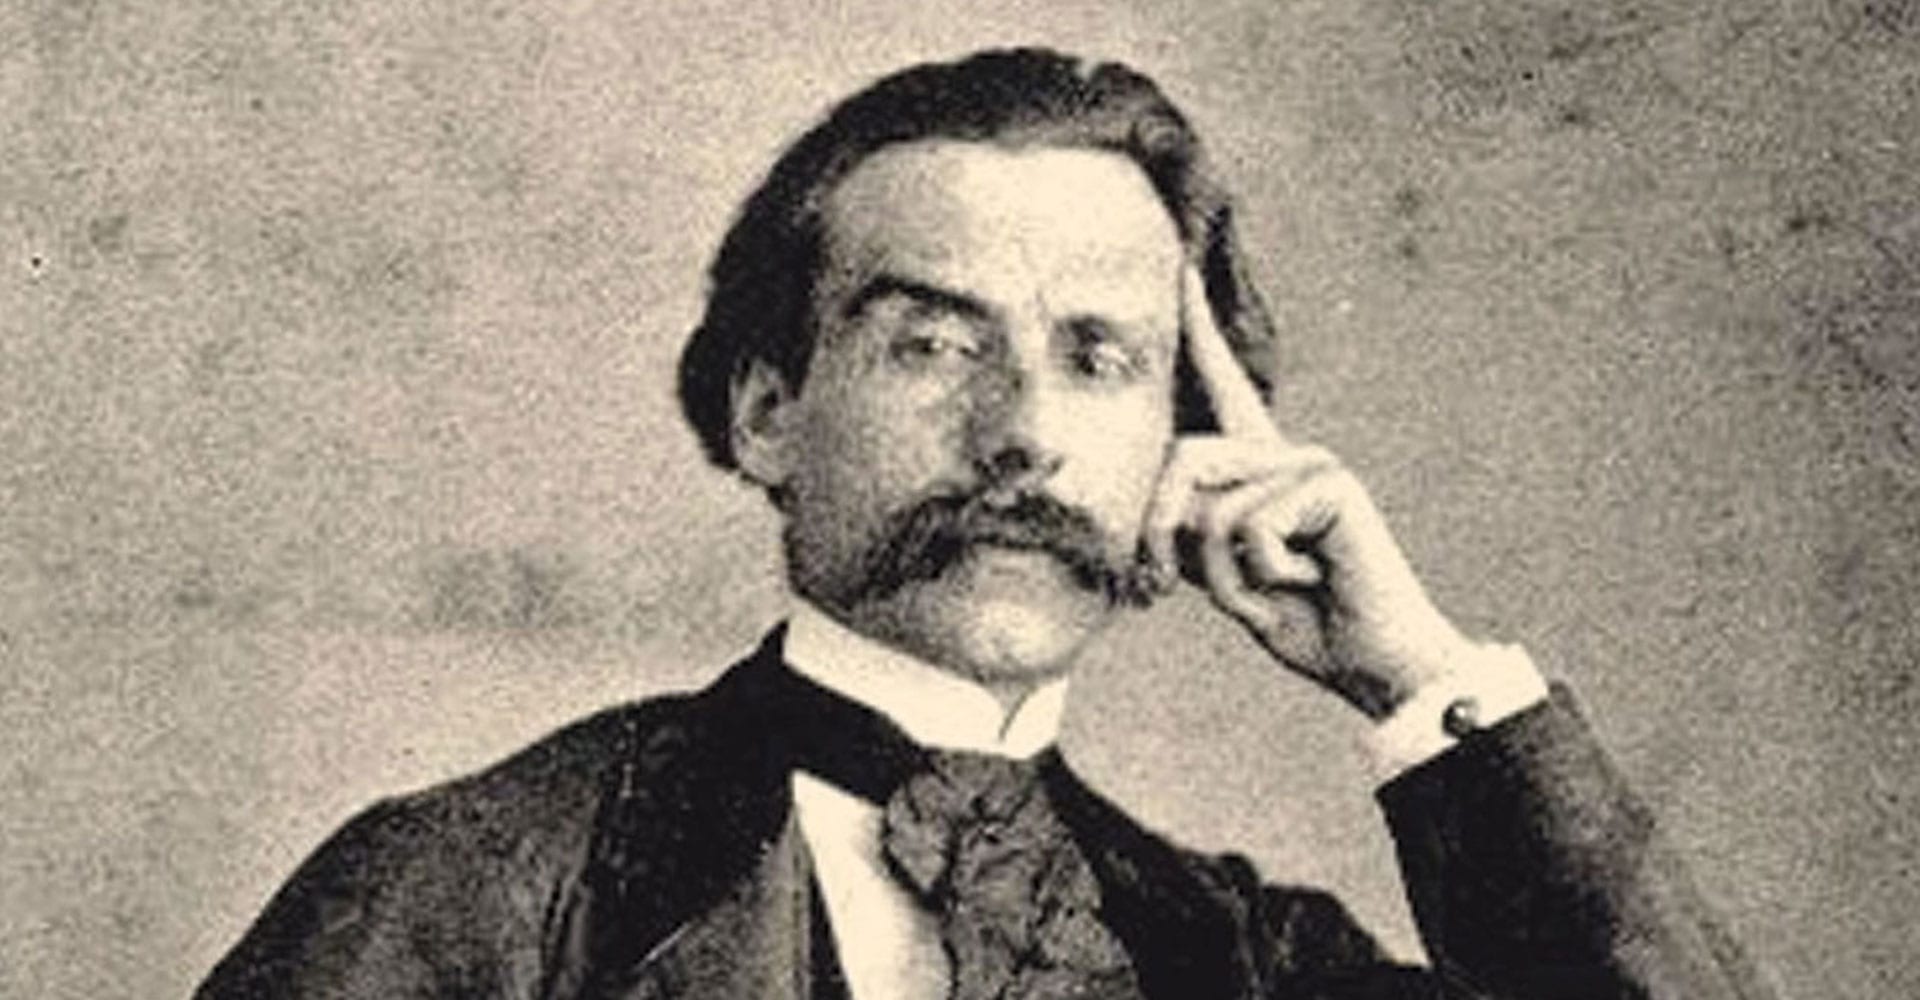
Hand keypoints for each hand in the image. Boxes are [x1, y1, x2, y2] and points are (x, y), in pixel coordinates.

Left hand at [1142, 269, 1481, 718]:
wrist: (1372, 663)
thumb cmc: (1302, 622)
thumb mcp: (1224, 574)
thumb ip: (1189, 529)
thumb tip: (1166, 489)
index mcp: (1257, 469)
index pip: (1222, 388)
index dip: (1197, 330)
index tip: (1176, 266)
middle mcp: (1283, 454)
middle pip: (1181, 461)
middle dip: (1157, 535)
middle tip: (1162, 592)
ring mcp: (1311, 463)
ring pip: (1210, 508)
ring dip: (1222, 576)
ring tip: (1277, 592)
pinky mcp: (1331, 483)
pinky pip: (1251, 528)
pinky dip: (1263, 576)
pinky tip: (1310, 581)